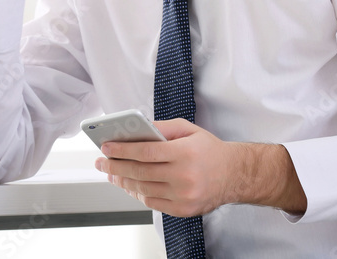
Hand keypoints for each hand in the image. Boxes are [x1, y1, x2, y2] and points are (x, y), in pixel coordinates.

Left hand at [94, 119, 306, 217]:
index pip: (145, 151)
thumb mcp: (189, 129)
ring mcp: (184, 195)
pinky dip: (138, 194)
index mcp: (184, 153)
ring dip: (123, 181)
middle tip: (101, 162)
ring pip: (143, 189)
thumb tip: (137, 128)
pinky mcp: (184, 209)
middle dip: (115, 166)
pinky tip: (130, 185)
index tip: (106, 147)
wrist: (235, 175)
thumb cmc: (210, 150)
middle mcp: (184, 176)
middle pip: (139, 172)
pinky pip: (153, 202)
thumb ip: (163, 127)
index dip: (122, 149)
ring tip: (112, 174)